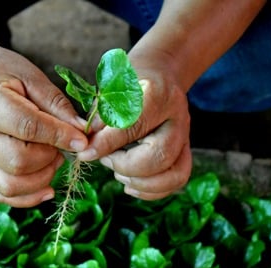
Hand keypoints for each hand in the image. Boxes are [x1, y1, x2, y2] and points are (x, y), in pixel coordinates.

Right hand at [0, 47, 87, 207]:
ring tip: (54, 161)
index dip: (60, 137)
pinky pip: (1, 194)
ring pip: (10, 184)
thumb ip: (57, 106)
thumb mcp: (33, 77)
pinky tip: (47, 188)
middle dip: (49, 159)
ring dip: (41, 179)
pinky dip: (27, 198)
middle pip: (18, 162)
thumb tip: (82, 134)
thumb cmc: (4, 73)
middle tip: (62, 147)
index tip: (82, 141)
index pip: (29, 128)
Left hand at [77, 59, 191, 200]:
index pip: (134, 126)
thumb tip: (87, 145)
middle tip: (105, 160)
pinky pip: (176, 181)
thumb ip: (100, 116)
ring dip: (142, 183)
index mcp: (158, 95)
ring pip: (175, 174)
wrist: (159, 74)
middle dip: (126, 167)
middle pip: (160, 156)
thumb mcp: (110, 88)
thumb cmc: (128, 81)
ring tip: (118, 175)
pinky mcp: (185, 151)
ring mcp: (185, 137)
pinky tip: (129, 185)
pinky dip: (152, 190)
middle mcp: (177, 117)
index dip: (107, 144)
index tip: (85, 153)